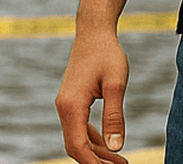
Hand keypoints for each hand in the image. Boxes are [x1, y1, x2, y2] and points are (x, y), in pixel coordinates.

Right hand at [55, 32, 130, 163]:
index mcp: (71, 106)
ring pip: (77, 138)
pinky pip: (78, 127)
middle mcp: (64, 108)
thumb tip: (115, 147)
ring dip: (95, 151)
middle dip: (96, 160)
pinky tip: (106, 142)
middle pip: (76, 146)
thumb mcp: (116, 83)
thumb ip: (114, 116)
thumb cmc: (107, 54)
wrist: (94, 32)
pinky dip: (91, 138)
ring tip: (118, 159)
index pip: (78, 146)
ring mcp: (66, 105)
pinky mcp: (71, 101)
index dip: (93, 163)